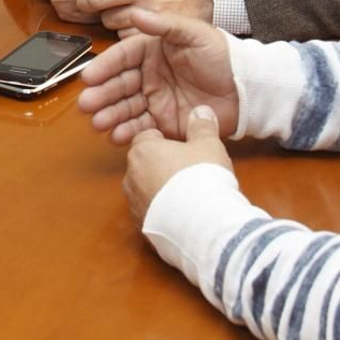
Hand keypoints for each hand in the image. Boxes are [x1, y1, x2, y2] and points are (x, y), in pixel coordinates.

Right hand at [77, 9, 238, 143]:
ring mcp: (155, 99)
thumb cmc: (222, 56)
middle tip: (86, 104)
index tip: (89, 76)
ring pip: (125, 107)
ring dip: (109, 115)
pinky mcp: (164, 121)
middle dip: (101, 95)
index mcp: (152, 51)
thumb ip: (165, 25)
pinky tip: (116, 135)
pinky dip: (127, 132)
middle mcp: (149, 75)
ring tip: (98, 123)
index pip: (122, 57)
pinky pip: (141, 127)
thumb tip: (136, 13)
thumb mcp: (194, 33)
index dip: (105, 66)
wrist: (246, 89)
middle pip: (119, 85)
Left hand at [124, 105, 234, 222]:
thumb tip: (202, 112)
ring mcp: (134, 204)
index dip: (165, 141)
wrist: (201, 224)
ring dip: (161, 191)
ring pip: (145, 190)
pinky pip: (151, 214)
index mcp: (142, 150)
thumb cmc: (202, 178)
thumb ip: (202, 126)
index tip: (182, 148)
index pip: (146, 137)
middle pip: (144, 164)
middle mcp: (131, 177)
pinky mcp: (142, 227)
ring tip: (187, 195)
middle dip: (162, 166)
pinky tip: (184, 215)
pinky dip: (163, 213)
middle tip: (187, 171)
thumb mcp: (209, 145)